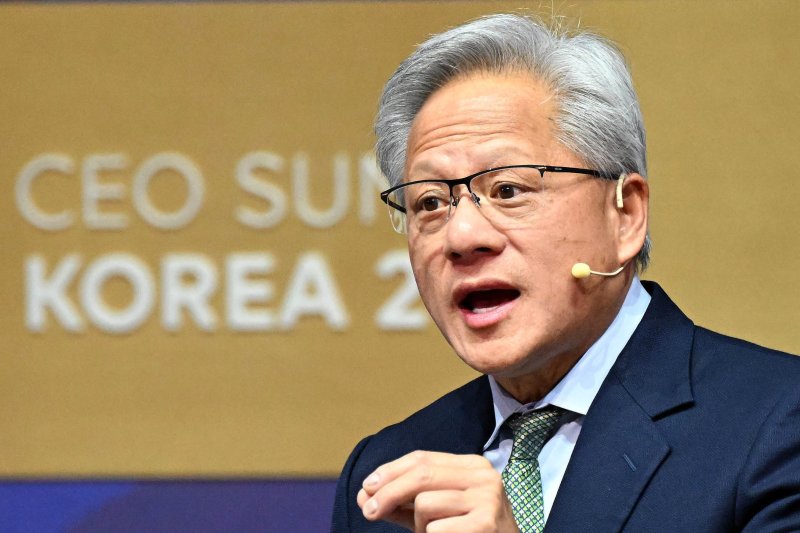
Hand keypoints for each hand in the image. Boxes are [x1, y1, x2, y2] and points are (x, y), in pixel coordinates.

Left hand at [357, 450, 518, 532]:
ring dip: (418, 525)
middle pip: (421, 475)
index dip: (390, 471)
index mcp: (472, 465)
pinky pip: (436, 530)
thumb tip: (365, 495)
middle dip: (388, 492)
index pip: (422, 458)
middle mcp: (483, 476)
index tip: (367, 486)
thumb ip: (403, 503)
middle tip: (368, 511)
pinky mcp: (485, 524)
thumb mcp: (436, 512)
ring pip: (425, 504)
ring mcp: (487, 499)